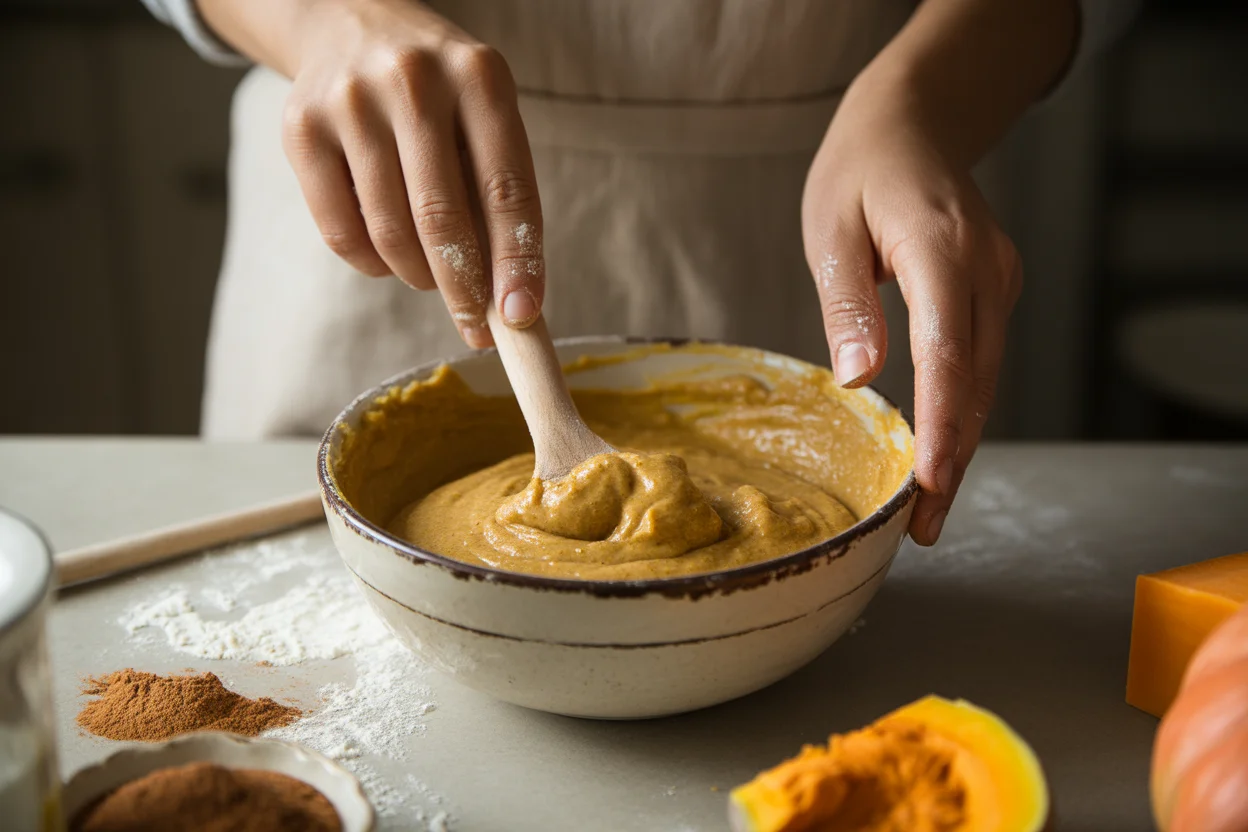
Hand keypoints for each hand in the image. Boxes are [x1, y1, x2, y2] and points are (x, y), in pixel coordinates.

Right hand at [278, 0, 542, 346]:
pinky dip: (372, 264)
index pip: (506, 188)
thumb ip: (495, 193)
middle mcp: (414, 81)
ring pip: (389, 233)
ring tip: (431, 275)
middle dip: (463, 289)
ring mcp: (350, 102)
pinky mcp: (301, 128)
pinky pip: (341, 233)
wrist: (349, 23)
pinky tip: (387, 255)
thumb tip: (508, 297)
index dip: (517, 261)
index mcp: (479, 76)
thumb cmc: (437, 92)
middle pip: (441, 218)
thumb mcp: (482, 115)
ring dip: (417, 276)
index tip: (522, 316)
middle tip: (474, 324)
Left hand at [801, 83, 1021, 545]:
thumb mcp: (831, 231)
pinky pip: (982, 361)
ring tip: (930, 508)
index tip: (930, 482)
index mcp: (941, 249)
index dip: (943, 425)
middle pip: (977, 382)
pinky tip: (942, 449)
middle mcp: (987, 269)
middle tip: (924, 527)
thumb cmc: (859, 173)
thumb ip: (848, 306)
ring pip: (987, 380)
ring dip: (962, 443)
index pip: (948, 353)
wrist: (914, 124)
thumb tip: (860, 382)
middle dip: (954, 458)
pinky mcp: (996, 290)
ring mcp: (1000, 280)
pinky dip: (964, 410)